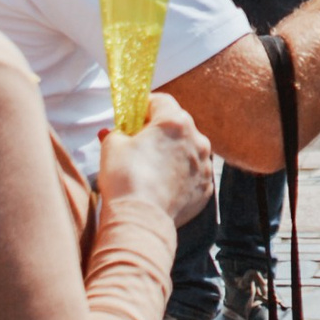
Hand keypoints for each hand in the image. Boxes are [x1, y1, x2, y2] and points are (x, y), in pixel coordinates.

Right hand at [99, 92, 215, 224]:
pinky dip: (179, 174)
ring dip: (171, 152)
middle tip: (138, 142)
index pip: (161, 100)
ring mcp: (205, 165)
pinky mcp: (206, 187)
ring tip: (150, 167)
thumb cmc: (126, 179)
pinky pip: (192, 173)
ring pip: (187, 149)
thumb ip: (118, 132)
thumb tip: (120, 133)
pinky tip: (161, 184)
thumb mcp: (112, 146)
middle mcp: (197, 139)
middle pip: (177, 124)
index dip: (144, 106)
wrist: (142, 219)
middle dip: (158, 130)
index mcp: (175, 122)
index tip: (133, 116)